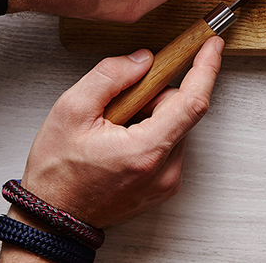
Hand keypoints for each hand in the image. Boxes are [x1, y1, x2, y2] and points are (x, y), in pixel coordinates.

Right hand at [13, 37, 224, 228]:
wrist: (53, 220)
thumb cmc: (56, 172)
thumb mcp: (71, 110)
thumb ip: (111, 76)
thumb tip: (144, 59)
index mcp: (146, 150)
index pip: (192, 102)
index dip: (206, 69)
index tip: (213, 45)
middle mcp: (165, 170)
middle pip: (181, 111)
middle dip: (155, 96)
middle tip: (119, 104)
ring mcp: (168, 182)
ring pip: (176, 127)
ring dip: (152, 116)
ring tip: (114, 130)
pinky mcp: (165, 187)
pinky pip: (170, 145)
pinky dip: (151, 134)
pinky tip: (121, 143)